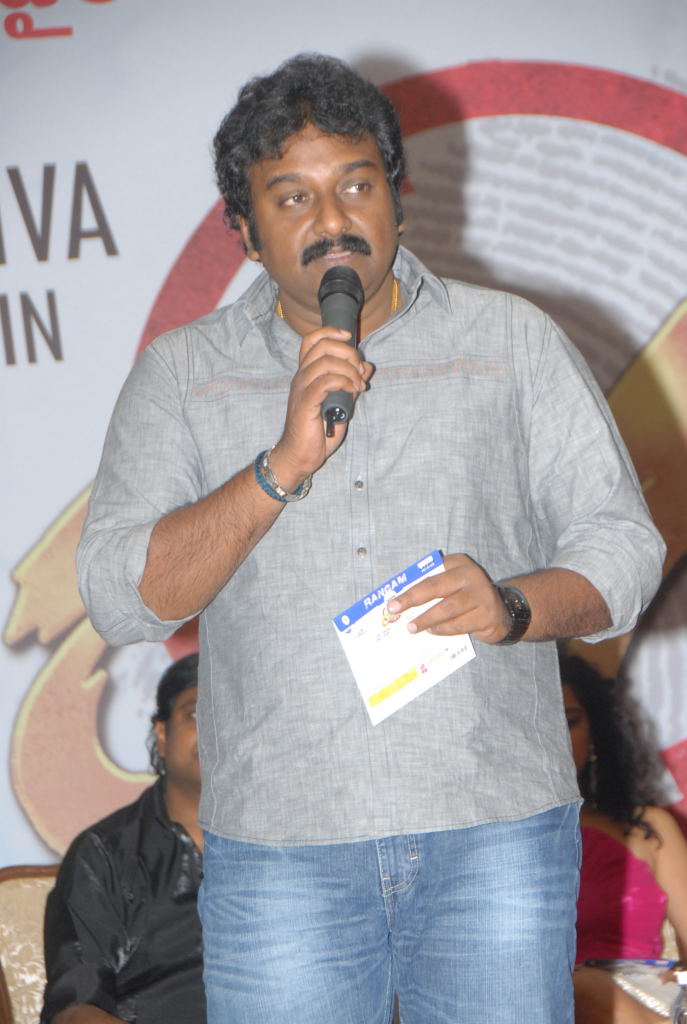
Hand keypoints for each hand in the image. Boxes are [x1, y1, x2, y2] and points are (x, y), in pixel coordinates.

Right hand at [270, 325, 373, 486]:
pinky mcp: (305, 404)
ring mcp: (301, 390)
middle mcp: (301, 377)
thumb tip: (366, 367)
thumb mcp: (341, 403)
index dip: (330, 332)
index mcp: (307, 374)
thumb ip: (351, 383)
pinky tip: (351, 391)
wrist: (300, 456)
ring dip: (348, 371)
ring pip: (324, 363)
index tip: (349, 337)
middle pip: (321, 346)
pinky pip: (324, 382)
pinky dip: (342, 382)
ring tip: (358, 386)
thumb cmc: (317, 432)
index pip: (312, 340)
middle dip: (348, 352)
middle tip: (359, 371)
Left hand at [386, 553, 510, 643]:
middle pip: (436, 587)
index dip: (409, 588)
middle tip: (395, 610)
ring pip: (448, 608)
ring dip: (427, 619)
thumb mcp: (452, 583)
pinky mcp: (486, 616)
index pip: (429, 574)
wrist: (502, 612)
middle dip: (412, 599)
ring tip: (412, 627)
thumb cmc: (467, 596)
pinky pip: (459, 624)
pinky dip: (443, 629)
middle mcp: (471, 576)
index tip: (391, 601)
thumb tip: (402, 600)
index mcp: (458, 563)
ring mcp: (481, 596)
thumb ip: (432, 586)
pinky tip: (432, 631)